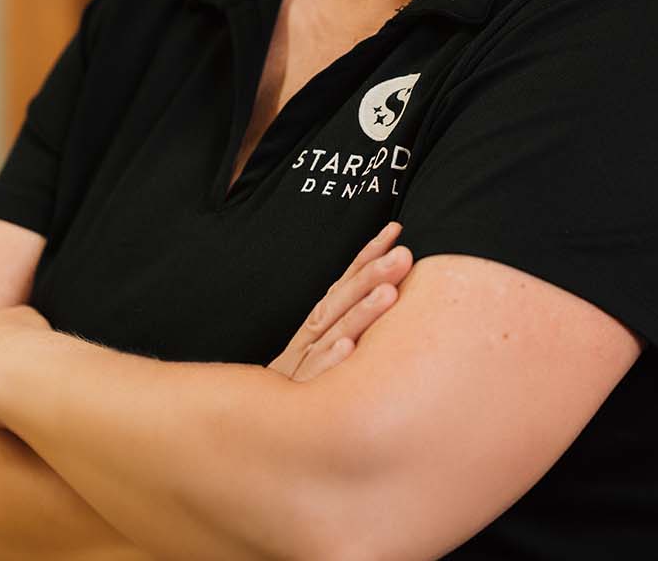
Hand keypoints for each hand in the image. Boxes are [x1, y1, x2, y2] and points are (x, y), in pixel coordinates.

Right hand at [268, 221, 412, 382]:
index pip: (344, 283)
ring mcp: (301, 366)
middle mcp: (309, 339)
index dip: (368, 255)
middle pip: (341, 301)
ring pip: (334, 334)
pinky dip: (330, 362)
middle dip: (372, 276)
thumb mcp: (322, 353)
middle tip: (402, 256)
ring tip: (388, 294)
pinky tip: (348, 349)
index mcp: (316, 325)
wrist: (255, 428)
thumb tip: (391, 293)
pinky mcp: (297, 398)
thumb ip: (348, 325)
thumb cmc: (300, 388)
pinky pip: (315, 378)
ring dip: (361, 313)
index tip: (395, 229)